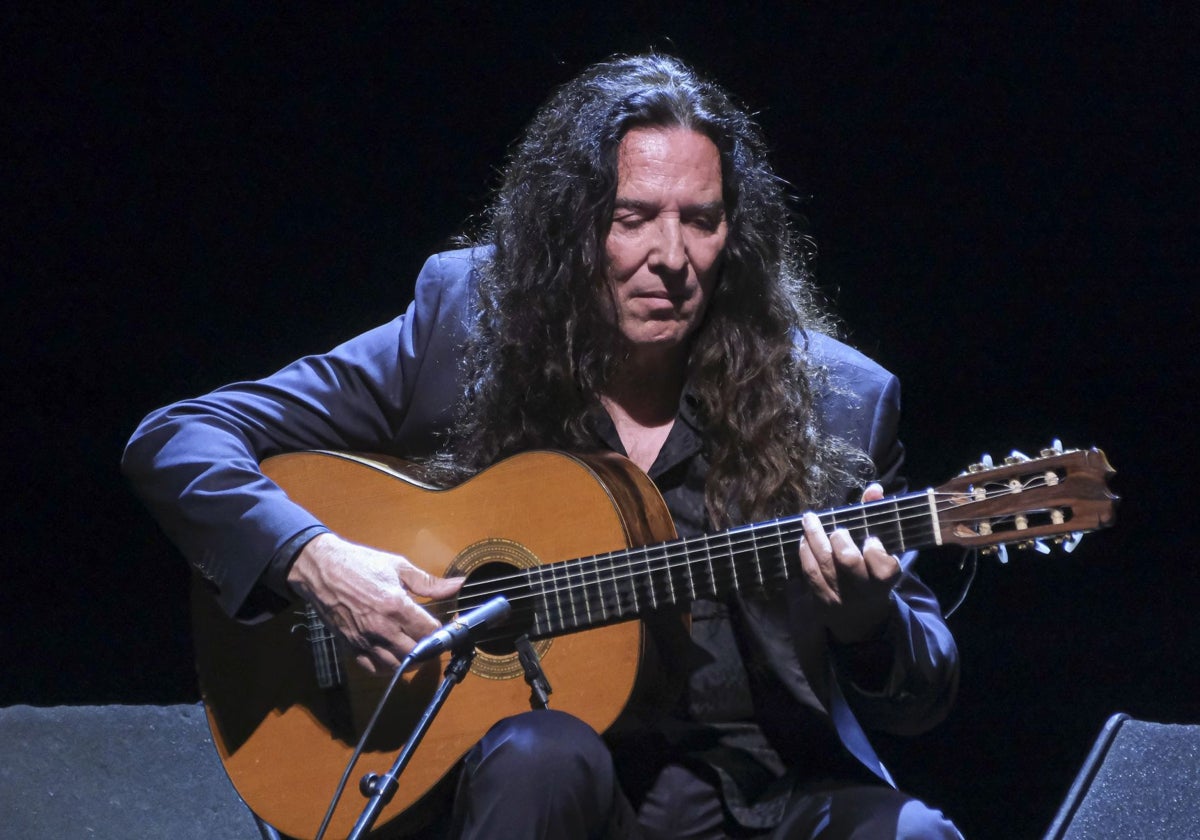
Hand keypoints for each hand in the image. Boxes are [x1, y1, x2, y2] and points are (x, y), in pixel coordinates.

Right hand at [286, 533, 463, 673]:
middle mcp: (382, 628)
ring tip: (416, 647)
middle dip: (430, 647)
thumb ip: (429, 582)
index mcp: (396, 606)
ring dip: (411, 659)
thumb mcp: (398, 566)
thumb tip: (458, 585)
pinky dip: (388, 667)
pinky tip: (394, 654)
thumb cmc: (360, 564)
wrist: (321, 569)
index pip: (431, 632)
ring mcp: (365, 640)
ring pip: (398, 665)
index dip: (443, 630)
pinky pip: (374, 669)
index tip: (446, 625)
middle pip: (417, 653)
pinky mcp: (351, 647)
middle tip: (433, 637)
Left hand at [798, 482, 900, 643]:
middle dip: (840, 540)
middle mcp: (862, 591)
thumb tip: (874, 488)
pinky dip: (805, 553)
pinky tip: (804, 539)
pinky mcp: (821, 602)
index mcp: (884, 581)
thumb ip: (877, 516)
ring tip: (810, 520)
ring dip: (814, 538)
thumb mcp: (884, 552)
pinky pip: (809, 573)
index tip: (871, 540)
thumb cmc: (873, 575)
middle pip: (848, 562)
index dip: (875, 551)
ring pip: (823, 564)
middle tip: (838, 530)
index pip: (883, 567)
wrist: (862, 621)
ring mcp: (840, 598)